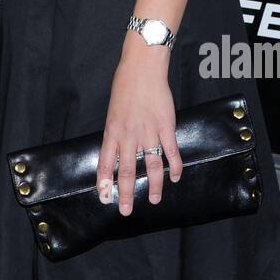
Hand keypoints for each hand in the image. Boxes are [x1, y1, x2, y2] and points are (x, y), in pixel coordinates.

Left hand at [96, 37, 183, 215]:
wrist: (142, 69)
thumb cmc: (124, 88)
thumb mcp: (113, 113)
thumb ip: (115, 135)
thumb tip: (115, 155)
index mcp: (113, 131)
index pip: (106, 162)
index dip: (105, 181)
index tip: (104, 197)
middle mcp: (129, 136)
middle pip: (128, 171)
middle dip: (127, 193)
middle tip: (126, 211)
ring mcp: (148, 132)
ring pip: (152, 166)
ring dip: (154, 186)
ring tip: (155, 200)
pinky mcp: (166, 127)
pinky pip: (171, 152)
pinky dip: (174, 167)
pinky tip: (174, 178)